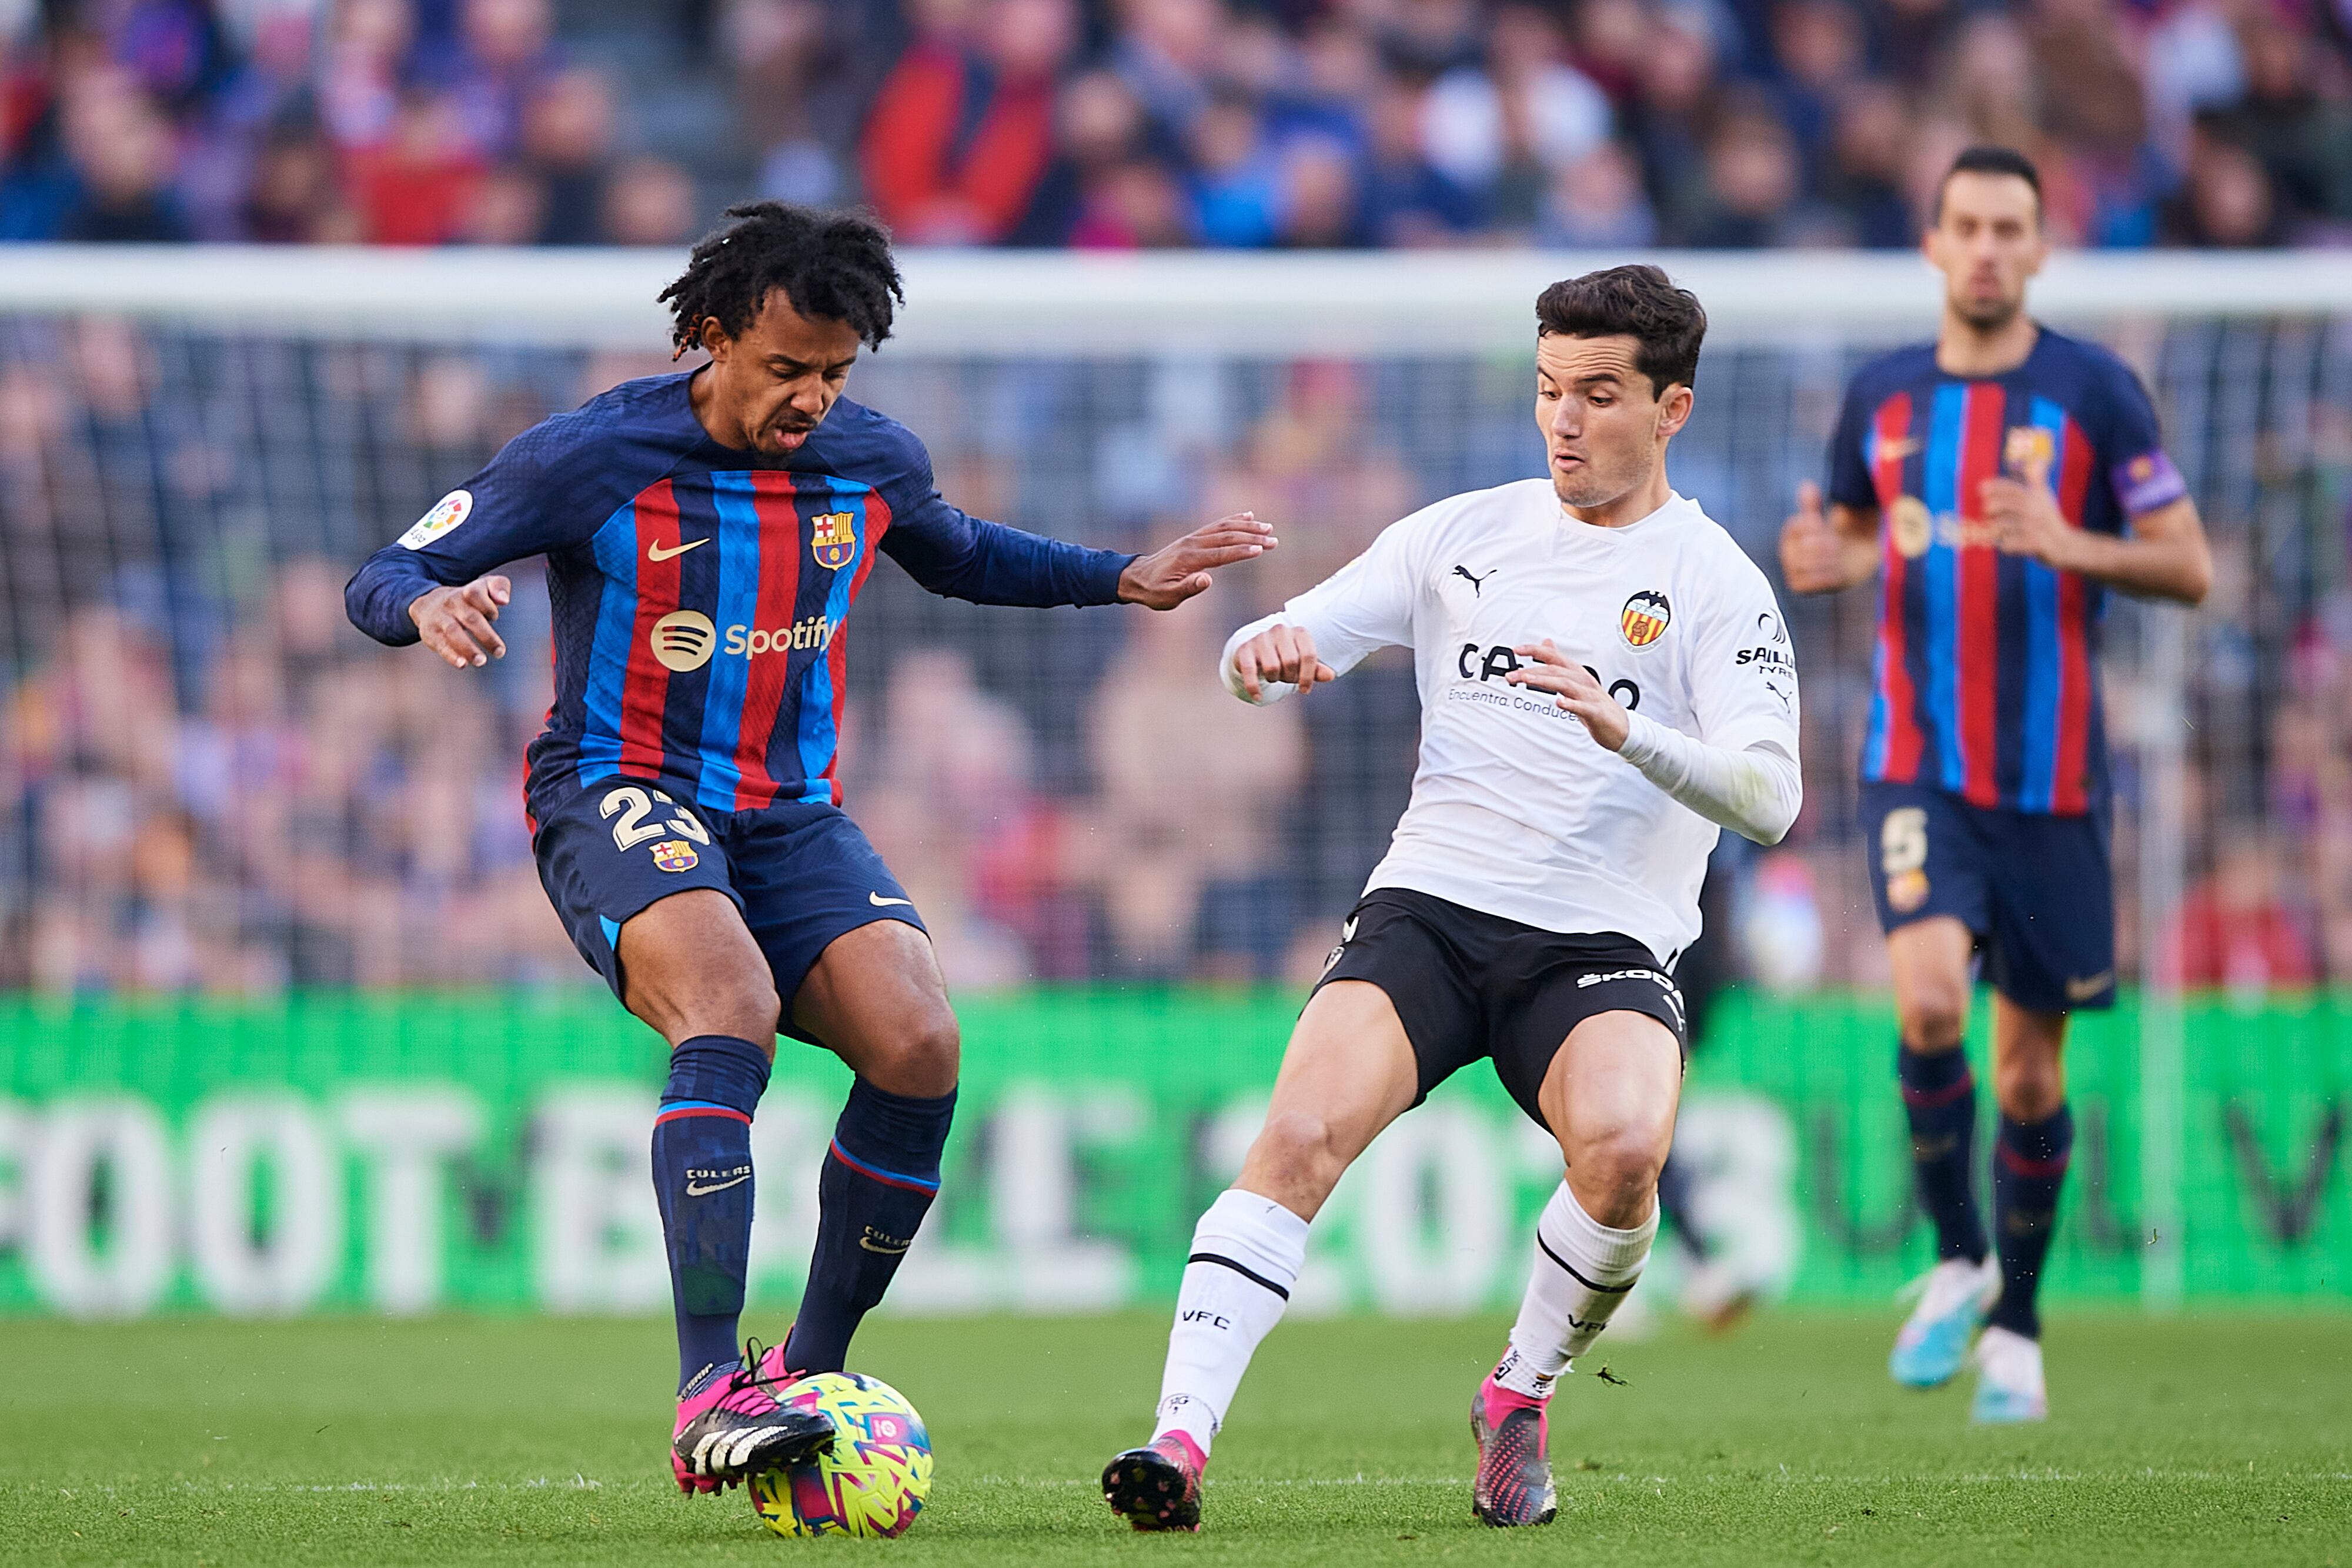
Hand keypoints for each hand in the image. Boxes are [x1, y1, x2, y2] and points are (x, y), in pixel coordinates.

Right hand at [409, 574, 510, 667]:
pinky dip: (451, 655)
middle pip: (470, 618)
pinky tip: (462, 664)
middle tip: (500, 651)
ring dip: (468, 648)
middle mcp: (452, 603)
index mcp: (467, 591)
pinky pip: (441, 645)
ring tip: (481, 661)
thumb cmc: (467, 599)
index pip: (475, 593)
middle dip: (486, 636)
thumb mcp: (483, 586)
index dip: (488, 606)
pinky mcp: (431, 634)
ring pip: (453, 632)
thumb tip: (504, 601)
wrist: (428, 603)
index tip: (493, 617)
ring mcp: (440, 619)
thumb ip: (499, 586)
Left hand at [1117, 511, 1275, 609]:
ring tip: (1267, 528)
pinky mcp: (1193, 538)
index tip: (1261, 549)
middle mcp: (1192, 543)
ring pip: (1224, 528)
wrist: (1136, 577)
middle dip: (1252, 537)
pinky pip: (1216, 526)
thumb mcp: (1167, 596)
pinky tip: (1248, 516)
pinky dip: (1233, 520)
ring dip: (1247, 527)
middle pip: (1227, 537)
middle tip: (1274, 540)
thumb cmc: (1153, 591)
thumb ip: (1188, 588)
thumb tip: (1207, 580)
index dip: (1241, 551)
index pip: (1221, 553)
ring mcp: (1193, 538)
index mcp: (1189, 558)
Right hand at [1232, 623, 1334, 700]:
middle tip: (1286, 678)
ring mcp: (1261, 638)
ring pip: (1272, 667)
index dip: (1308, 676)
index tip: (1305, 690)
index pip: (1308, 655)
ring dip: (1274, 679)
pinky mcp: (1245, 649)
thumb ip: (1316, 670)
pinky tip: (1257, 697)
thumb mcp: (1302, 664)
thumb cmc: (1284, 658)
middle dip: (1289, 677)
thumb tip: (1330, 675)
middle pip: (1290, 661)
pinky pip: (1250, 671)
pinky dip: (1254, 687)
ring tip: (1273, 677)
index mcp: (1299, 632)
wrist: (1255, 651)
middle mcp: (1280, 630)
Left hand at [1505, 639, 1629, 749]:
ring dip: (1545, 681)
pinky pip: (1583, 707)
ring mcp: (1590, 696)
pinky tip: (1559, 703)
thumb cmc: (1596, 704)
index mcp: (1577, 672)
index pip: (1554, 656)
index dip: (1536, 651)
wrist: (1621, 727)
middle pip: (1555, 670)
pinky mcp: (1596, 712)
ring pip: (1566, 684)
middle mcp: (1583, 680)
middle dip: (1531, 670)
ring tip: (1527, 680)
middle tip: (1511, 675)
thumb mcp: (1576, 680)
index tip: (1517, 650)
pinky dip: (1571, 704)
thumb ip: (1560, 663)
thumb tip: (1546, 643)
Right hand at [1778, 481, 1847, 593]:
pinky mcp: (1802, 587)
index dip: (1813, 526)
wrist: (1851, 558)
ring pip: (1807, 565)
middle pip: (1803, 547)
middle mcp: (1787, 554)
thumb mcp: (1828, 518)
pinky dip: (1826, 576)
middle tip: (1837, 543)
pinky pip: (1809, 583)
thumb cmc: (1837, 536)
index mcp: (1790, 535)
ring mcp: (1794, 571)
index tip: (1824, 525)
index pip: (1796, 527)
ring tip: (1837, 557)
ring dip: (1828, 560)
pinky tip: (1836, 572)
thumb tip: (1806, 485)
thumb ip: (1814, 505)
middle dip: (1824, 545)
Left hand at [1982, 451, 2076, 569]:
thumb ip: (2037, 479)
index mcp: (2035, 496)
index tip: (1980, 488)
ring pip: (2002, 524)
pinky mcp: (2035, 543)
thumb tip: (2038, 459)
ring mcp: (2034, 526)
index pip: (2012, 487)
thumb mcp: (2044, 496)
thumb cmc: (2049, 518)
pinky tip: (2005, 544)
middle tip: (1988, 514)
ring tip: (1994, 531)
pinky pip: (2010, 543)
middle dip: (1989, 508)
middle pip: (2003, 504)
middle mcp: (2034, 509)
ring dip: (1994, 528)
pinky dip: (2005, 545)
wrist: (2065, 543)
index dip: (1995, 486)